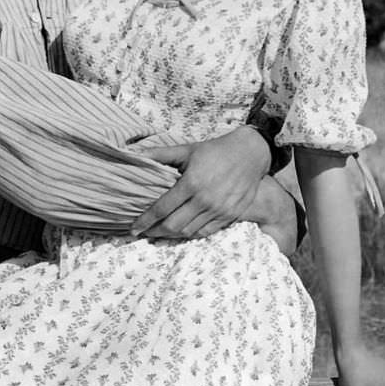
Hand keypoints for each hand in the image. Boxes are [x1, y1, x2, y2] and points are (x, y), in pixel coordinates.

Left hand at [131, 126, 270, 239]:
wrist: (250, 154)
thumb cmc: (215, 150)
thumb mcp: (187, 149)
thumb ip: (160, 154)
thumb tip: (135, 154)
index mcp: (191, 183)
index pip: (162, 208)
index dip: (145, 221)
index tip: (133, 228)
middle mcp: (204, 200)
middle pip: (174, 225)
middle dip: (155, 232)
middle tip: (144, 233)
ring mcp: (219, 210)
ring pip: (189, 232)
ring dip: (171, 236)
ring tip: (159, 234)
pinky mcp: (230, 216)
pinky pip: (206, 232)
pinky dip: (190, 235)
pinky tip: (181, 232)